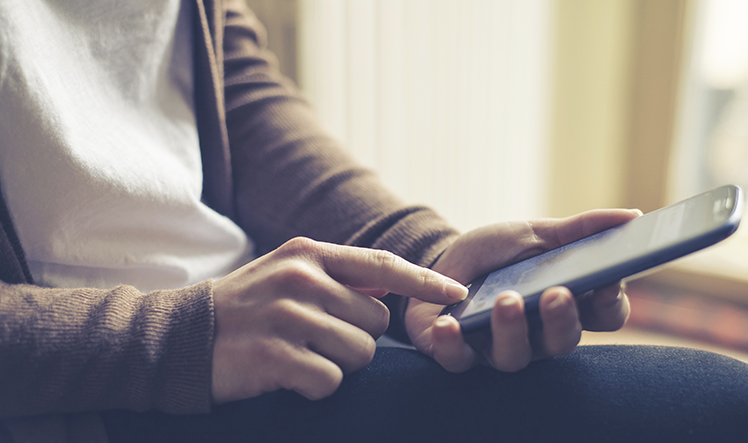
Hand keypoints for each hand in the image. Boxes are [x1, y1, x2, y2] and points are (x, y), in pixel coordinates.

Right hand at [210, 237, 466, 402]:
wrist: (178, 338)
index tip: (459, 292)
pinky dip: (315, 385)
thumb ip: (337, 277)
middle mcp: (302, 279)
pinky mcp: (274, 356)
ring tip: (297, 353)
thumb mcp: (286, 273)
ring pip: (359, 353)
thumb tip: (390, 294)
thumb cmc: (244, 308)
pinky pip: (331, 380)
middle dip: (356, 338)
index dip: (424, 281)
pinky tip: (285, 374)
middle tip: (314, 339)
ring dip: (336, 363)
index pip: (382, 265)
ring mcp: (287, 316)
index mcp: (308, 254)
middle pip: (376, 321)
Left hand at [405, 209, 641, 372]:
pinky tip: (447, 323)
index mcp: (566, 306)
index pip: (604, 316)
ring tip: (505, 299)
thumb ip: (580, 229)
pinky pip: (457, 359)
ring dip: (510, 328)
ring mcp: (498, 349)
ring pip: (514, 356)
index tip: (608, 280)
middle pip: (562, 341)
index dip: (610, 303)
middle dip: (562, 318)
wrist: (442, 262)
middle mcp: (538, 335)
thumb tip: (634, 216)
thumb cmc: (496, 254)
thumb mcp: (534, 234)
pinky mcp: (457, 354)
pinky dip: (451, 343)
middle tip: (555, 293)